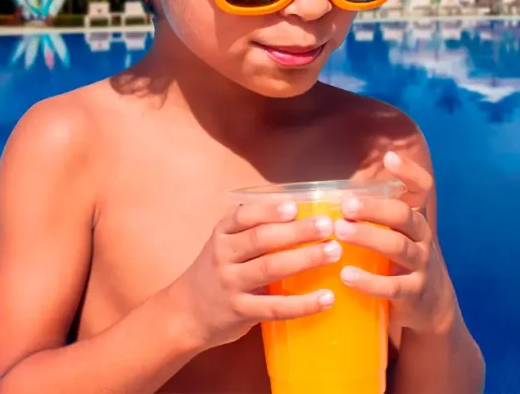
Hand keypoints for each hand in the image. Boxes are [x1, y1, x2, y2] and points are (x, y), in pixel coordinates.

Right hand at [161, 199, 342, 350]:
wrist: (186, 314)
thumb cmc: (217, 272)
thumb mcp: (225, 246)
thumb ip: (253, 232)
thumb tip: (305, 213)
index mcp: (222, 234)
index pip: (243, 216)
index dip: (269, 210)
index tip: (294, 206)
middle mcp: (223, 255)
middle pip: (261, 239)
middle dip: (296, 231)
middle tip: (327, 225)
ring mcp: (231, 284)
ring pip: (270, 268)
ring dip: (304, 259)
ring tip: (333, 252)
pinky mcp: (241, 311)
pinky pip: (275, 307)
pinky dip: (303, 303)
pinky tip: (326, 298)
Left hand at [335, 150, 456, 333]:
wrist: (431, 307)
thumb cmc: (401, 263)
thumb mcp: (397, 235)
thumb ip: (376, 216)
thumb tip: (329, 192)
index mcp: (415, 219)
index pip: (422, 189)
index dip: (410, 172)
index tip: (390, 157)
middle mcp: (422, 237)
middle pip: (404, 216)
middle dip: (374, 209)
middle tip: (345, 205)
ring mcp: (421, 265)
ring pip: (398, 247)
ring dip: (368, 237)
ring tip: (340, 232)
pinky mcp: (414, 293)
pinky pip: (393, 287)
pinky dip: (370, 281)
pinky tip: (346, 275)